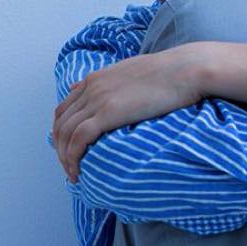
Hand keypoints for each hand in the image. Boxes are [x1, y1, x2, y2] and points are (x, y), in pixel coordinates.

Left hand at [52, 44, 207, 183]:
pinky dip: (73, 157)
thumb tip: (96, 91)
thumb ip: (112, 84)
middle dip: (60, 149)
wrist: (186, 69)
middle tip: (70, 168)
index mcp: (95, 79)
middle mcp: (91, 88)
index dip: (61, 133)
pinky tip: (78, 171)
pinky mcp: (108, 113)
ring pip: (65, 134)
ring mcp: (98, 100)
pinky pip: (78, 139)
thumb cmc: (169, 74)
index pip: (64, 109)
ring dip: (65, 158)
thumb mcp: (133, 73)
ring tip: (73, 176)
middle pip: (60, 124)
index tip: (69, 151)